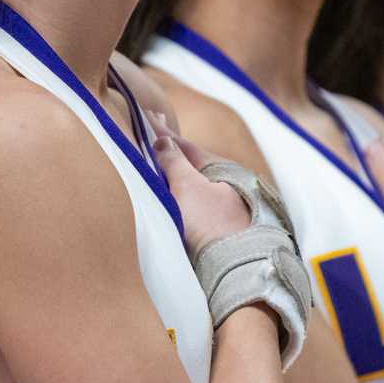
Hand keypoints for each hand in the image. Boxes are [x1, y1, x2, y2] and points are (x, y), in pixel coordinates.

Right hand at [156, 129, 251, 257]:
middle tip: (155, 130)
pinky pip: (197, 200)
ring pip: (195, 181)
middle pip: (192, 162)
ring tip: (162, 158)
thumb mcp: (188, 187)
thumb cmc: (212, 225)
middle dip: (172, 148)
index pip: (186, 146)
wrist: (234, 267)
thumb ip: (174, 162)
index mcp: (220, 168)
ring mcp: (225, 205)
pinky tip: (176, 193)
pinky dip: (183, 191)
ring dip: (178, 170)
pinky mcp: (221, 226)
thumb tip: (163, 141)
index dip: (164, 133)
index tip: (149, 116)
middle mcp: (226, 183)